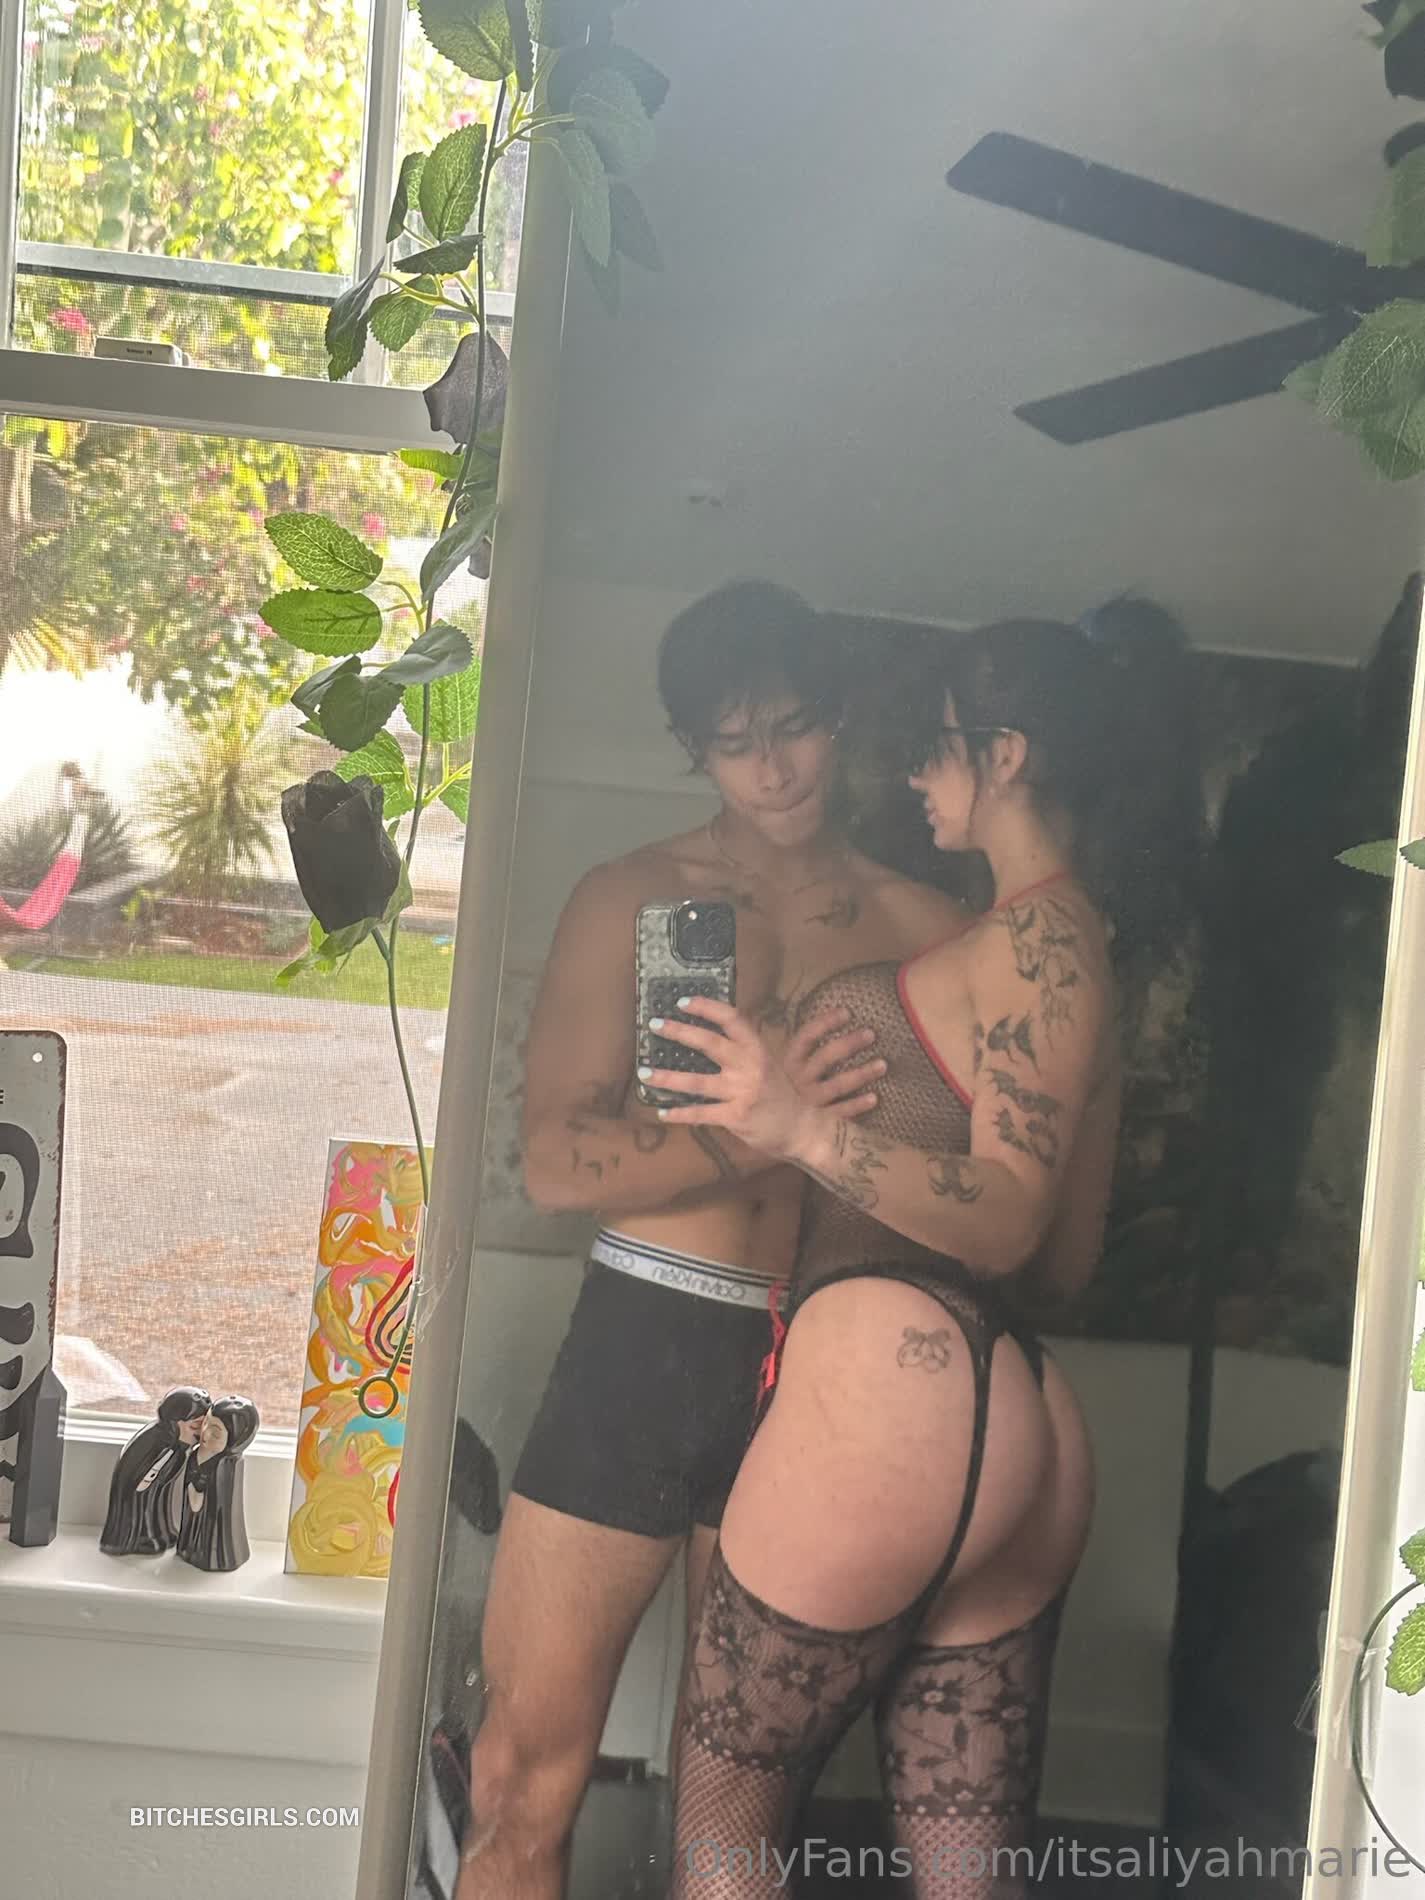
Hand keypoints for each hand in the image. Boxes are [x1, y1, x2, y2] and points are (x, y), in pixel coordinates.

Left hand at [639, 999, 882, 1158]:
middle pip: (709, 1044)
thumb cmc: (781, 1094)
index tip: (684, 1001)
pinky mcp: (736, 1116)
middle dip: (680, 1032)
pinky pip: (701, 1113)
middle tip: (655, 1025)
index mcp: (758, 1049)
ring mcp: (742, 1092)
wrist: (803, 1128)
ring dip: (667, 1077)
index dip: (707, 1008)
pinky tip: (662, 1112)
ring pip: (697, 1082)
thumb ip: (743, 1052)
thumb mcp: (767, 1064)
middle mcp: (750, 1067)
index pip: (732, 1019)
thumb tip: (711, 1036)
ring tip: (644, 1073)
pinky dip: (680, 1113)